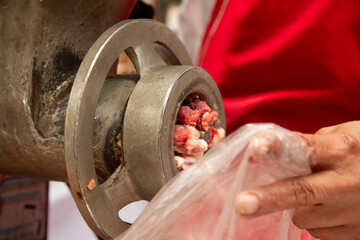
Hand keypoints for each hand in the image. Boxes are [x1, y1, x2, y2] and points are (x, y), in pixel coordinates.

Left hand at [236, 121, 359, 239]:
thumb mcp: (344, 135)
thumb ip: (311, 146)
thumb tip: (278, 155)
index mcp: (340, 150)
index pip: (304, 148)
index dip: (278, 148)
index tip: (255, 147)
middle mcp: (344, 181)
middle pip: (301, 191)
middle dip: (269, 199)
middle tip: (242, 205)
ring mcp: (351, 209)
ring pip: (303, 215)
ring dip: (297, 206)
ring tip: (314, 193)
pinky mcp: (355, 230)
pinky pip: (318, 230)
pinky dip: (315, 219)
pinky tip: (329, 206)